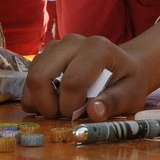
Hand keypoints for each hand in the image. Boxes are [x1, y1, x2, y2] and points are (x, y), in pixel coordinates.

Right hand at [22, 34, 156, 119]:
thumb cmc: (128, 80)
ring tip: (61, 109)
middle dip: (47, 105)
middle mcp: (72, 42)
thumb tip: (94, 112)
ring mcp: (56, 46)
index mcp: (97, 48)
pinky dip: (36, 98)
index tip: (80, 115)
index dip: (71, 107)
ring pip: (30, 78)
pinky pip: (28, 80)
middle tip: (62, 116)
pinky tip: (54, 102)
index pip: (72, 82)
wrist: (123, 66)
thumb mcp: (131, 94)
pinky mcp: (45, 55)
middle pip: (40, 76)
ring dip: (40, 102)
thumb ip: (114, 103)